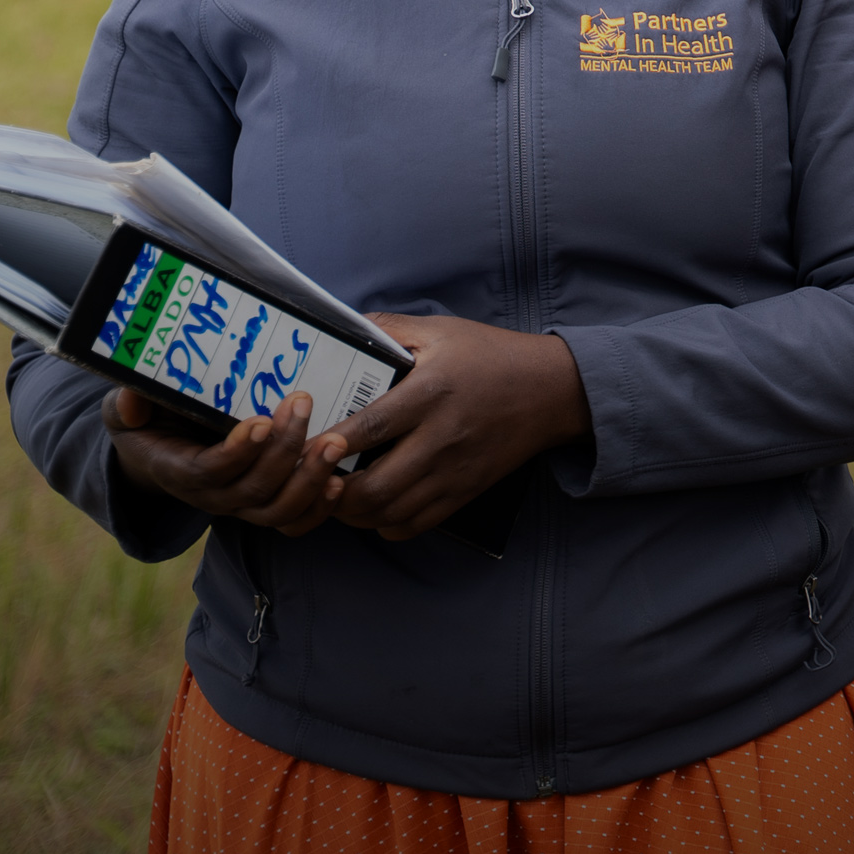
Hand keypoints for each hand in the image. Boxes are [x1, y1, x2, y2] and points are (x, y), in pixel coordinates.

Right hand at [104, 385, 350, 534]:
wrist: (160, 453)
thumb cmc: (149, 423)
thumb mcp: (126, 411)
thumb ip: (124, 406)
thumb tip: (131, 402)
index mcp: (178, 470)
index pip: (209, 471)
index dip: (238, 452)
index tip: (264, 421)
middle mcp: (211, 496)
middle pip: (253, 488)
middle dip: (285, 450)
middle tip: (304, 404)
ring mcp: (240, 505)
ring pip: (278, 511)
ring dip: (310, 480)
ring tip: (334, 443)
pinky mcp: (264, 505)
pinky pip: (293, 522)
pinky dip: (319, 508)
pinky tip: (340, 481)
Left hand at [327, 314, 591, 541]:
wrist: (551, 389)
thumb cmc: (490, 355)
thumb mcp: (441, 330)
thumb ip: (389, 328)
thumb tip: (340, 328)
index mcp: (430, 393)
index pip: (369, 428)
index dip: (328, 445)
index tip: (302, 446)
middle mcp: (441, 438)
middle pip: (375, 487)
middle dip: (333, 492)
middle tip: (314, 477)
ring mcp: (455, 471)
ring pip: (389, 513)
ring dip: (353, 512)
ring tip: (337, 494)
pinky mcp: (465, 491)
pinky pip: (414, 525)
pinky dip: (384, 525)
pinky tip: (375, 506)